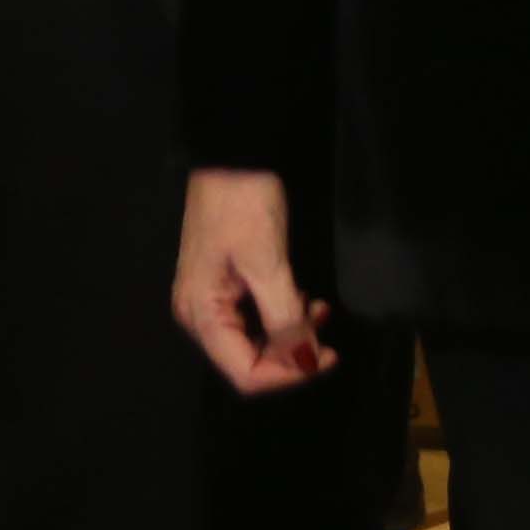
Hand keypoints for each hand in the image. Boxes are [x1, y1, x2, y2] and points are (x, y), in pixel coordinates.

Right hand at [173, 167, 332, 394]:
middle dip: (291, 354)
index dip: (287, 375)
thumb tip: (305, 363)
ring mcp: (211, 300)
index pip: (244, 373)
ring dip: (291, 334)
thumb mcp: (267, 263)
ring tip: (320, 310)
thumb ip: (284, 319)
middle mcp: (200, 315)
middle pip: (248, 360)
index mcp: (202, 315)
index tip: (327, 358)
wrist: (233, 154)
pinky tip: (306, 300)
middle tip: (328, 332)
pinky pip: (255, 317)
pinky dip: (284, 315)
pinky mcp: (226, 285)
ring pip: (256, 341)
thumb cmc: (244, 205)